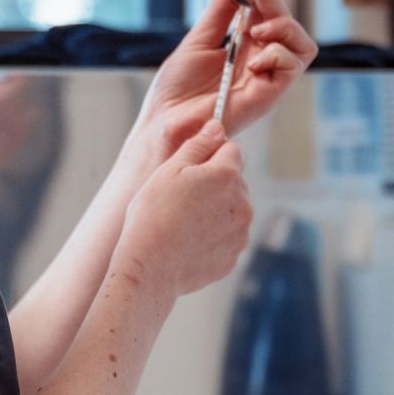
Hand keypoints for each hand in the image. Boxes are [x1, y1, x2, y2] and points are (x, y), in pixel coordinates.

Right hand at [113, 122, 251, 301]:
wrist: (151, 268)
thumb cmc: (154, 215)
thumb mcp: (170, 169)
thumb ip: (198, 145)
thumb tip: (217, 127)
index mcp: (227, 175)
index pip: (233, 150)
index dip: (212, 154)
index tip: (191, 167)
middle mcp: (243, 203)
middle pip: (234, 181)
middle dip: (214, 183)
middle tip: (181, 197)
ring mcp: (240, 232)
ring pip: (232, 210)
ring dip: (214, 210)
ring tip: (182, 221)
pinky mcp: (233, 256)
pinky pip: (226, 237)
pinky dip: (212, 236)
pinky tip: (187, 241)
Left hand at [135, 0, 317, 155]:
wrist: (165, 125)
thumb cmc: (176, 91)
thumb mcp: (199, 37)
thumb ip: (221, 7)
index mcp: (244, 42)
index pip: (270, 3)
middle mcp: (261, 57)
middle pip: (284, 14)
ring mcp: (268, 76)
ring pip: (301, 39)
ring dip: (282, 23)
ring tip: (256, 28)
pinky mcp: (271, 94)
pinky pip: (294, 64)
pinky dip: (278, 52)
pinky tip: (255, 58)